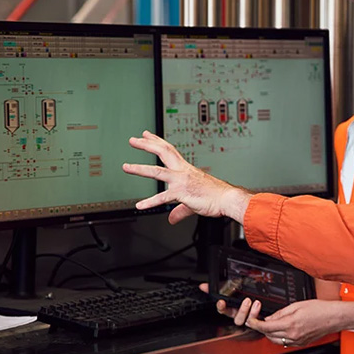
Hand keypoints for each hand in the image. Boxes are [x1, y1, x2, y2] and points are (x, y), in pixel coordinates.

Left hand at [122, 131, 251, 223]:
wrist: (227, 199)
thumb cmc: (215, 197)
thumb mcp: (193, 202)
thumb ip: (178, 210)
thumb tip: (171, 218)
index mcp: (186, 169)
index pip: (169, 150)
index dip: (157, 141)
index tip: (146, 135)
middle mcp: (183, 171)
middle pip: (162, 152)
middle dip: (146, 145)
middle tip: (133, 140)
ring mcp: (181, 181)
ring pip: (157, 172)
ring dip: (139, 169)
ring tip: (126, 167)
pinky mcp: (182, 193)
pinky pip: (163, 198)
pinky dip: (150, 202)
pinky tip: (140, 205)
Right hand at [199, 283, 261, 325]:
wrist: (264, 296)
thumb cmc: (247, 291)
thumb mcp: (234, 285)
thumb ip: (219, 285)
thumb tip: (203, 286)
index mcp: (232, 307)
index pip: (223, 310)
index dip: (221, 308)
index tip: (222, 302)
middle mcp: (240, 314)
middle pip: (236, 318)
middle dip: (241, 311)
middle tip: (247, 300)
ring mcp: (250, 317)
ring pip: (247, 321)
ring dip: (252, 313)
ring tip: (256, 302)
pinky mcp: (259, 319)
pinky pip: (258, 321)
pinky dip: (258, 314)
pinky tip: (260, 305)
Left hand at [246, 299, 343, 346]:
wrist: (334, 317)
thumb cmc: (320, 309)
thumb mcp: (297, 305)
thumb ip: (281, 312)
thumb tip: (270, 318)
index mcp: (290, 324)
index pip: (266, 327)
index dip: (255, 324)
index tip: (251, 320)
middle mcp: (293, 335)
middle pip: (269, 335)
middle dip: (262, 328)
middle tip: (261, 319)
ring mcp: (297, 341)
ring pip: (276, 340)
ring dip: (270, 333)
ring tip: (272, 323)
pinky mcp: (302, 343)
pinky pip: (285, 342)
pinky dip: (280, 336)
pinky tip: (283, 329)